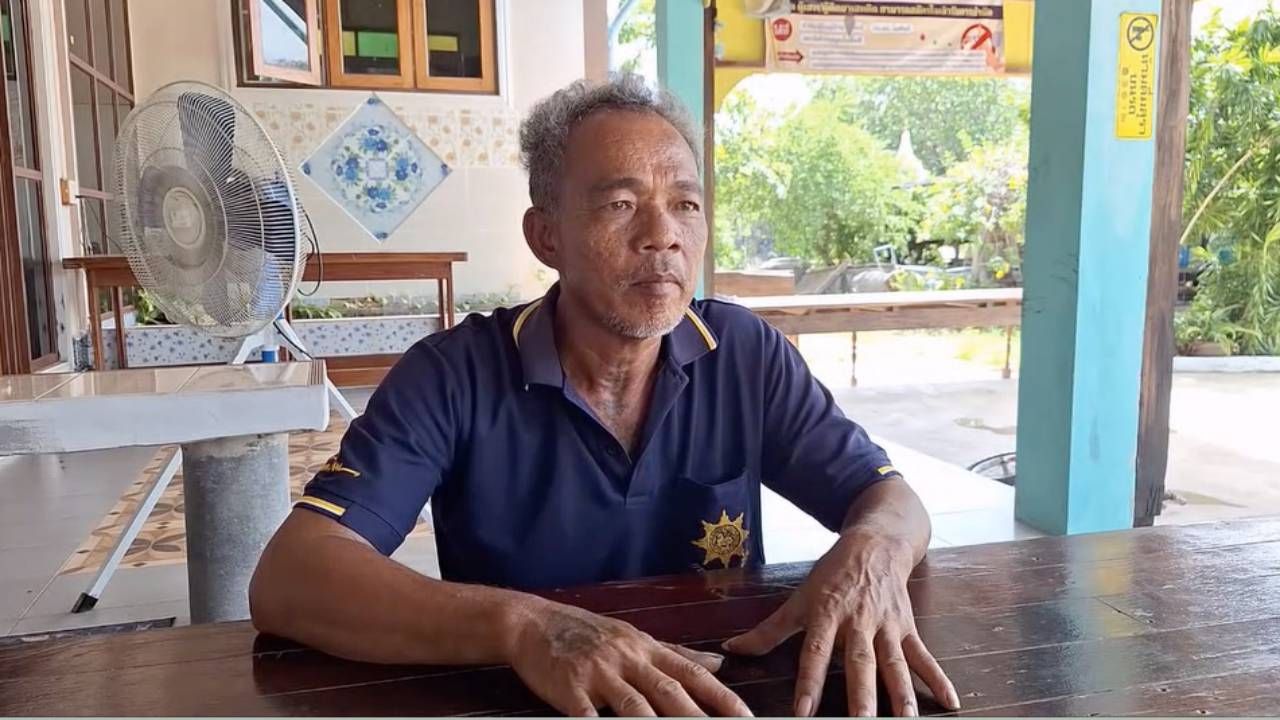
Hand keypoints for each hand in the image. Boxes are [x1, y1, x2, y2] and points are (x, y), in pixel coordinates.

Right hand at [508, 598, 753, 716]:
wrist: (533, 622)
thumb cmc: (587, 632)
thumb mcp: (635, 637)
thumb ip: (677, 653)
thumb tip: (719, 663)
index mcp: (646, 649)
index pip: (691, 674)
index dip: (721, 697)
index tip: (746, 717)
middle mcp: (627, 659)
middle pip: (669, 693)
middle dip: (697, 719)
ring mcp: (598, 673)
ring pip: (634, 707)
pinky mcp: (569, 688)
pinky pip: (588, 715)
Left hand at [722, 531, 958, 716]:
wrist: (876, 541)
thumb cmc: (833, 574)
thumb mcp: (799, 598)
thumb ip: (768, 630)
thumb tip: (732, 649)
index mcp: (827, 614)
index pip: (815, 653)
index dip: (808, 683)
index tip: (803, 713)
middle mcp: (859, 621)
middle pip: (861, 663)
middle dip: (862, 697)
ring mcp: (887, 625)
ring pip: (896, 663)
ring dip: (902, 694)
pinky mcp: (908, 627)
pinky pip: (924, 657)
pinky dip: (939, 679)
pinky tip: (951, 704)